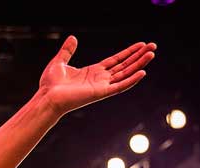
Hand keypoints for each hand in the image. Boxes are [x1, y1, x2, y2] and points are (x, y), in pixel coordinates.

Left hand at [38, 36, 154, 115]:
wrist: (46, 97)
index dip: (128, 53)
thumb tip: (73, 38)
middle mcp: (99, 79)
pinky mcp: (100, 93)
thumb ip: (67, 51)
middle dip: (138, 56)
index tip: (141, 45)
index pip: (115, 60)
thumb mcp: (59, 62)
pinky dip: (131, 80)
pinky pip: (119, 86)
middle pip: (124, 66)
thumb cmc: (50, 84)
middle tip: (153, 47)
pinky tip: (142, 72)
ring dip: (139, 64)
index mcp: (92, 72)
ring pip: (125, 74)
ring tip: (151, 54)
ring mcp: (101, 86)